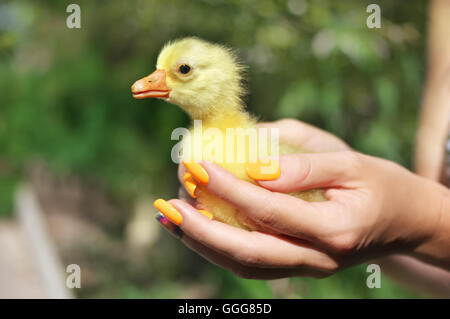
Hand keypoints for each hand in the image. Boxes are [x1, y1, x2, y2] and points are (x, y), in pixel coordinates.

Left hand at [156, 120, 448, 278]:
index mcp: (335, 230)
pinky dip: (218, 248)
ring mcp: (306, 268)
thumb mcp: (351, 162)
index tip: (197, 165)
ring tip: (170, 217)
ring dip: (203, 243)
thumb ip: (303, 165)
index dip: (229, 189)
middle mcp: (318, 259)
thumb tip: (254, 164)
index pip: (270, 211)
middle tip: (169, 203)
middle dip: (202, 229)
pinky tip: (195, 228)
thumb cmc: (380, 184)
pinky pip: (251, 263)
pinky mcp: (297, 266)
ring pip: (245, 265)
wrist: (405, 221)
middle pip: (249, 253)